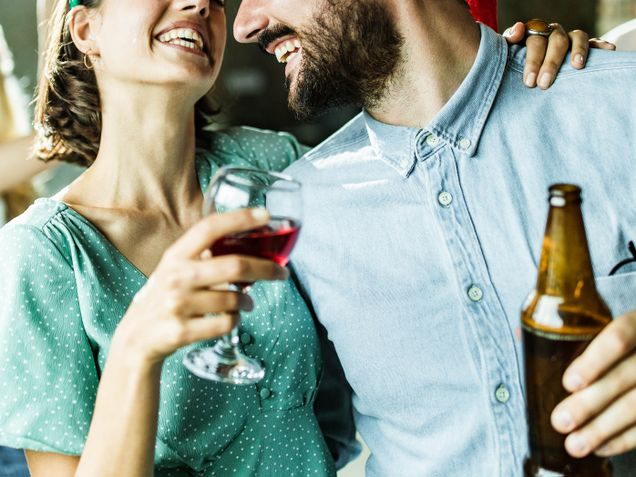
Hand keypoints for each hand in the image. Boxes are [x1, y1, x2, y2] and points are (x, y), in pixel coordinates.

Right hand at [114, 208, 288, 365]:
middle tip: (282, 273)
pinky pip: (227, 323)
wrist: (137, 337)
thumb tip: (251, 238)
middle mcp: (176, 277)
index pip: (209, 228)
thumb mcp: (176, 268)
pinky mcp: (182, 331)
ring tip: (245, 302)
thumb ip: (204, 254)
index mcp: (176, 255)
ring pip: (235, 299)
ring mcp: (177, 305)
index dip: (239, 219)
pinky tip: (229, 319)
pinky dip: (235, 321)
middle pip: (235, 266)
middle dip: (267, 269)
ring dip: (248, 301)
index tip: (266, 215)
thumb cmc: (167, 296)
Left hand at [502, 21, 614, 89]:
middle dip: (551, 63)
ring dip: (578, 50)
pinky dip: (601, 46)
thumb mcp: (508, 55)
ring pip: (577, 37)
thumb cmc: (516, 63)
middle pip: (556, 41)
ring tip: (577, 66)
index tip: (530, 82)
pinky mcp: (585, 46)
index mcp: (535, 34)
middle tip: (544, 84)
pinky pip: (595, 42)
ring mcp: (570, 39)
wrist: (529, 70)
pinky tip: (608, 51)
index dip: (533, 60)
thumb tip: (518, 29)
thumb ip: (508, 43)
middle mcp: (553, 33)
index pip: (535, 41)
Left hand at [550, 311, 635, 456]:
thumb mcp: (602, 325)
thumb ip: (568, 331)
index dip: (594, 361)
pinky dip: (624, 439)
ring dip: (603, 429)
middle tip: (560, 421)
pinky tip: (601, 447)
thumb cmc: (620, 342)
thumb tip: (522, 336)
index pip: (618, 337)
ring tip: (574, 444)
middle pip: (625, 377)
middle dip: (590, 403)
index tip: (569, 382)